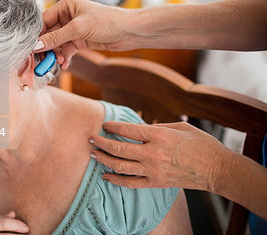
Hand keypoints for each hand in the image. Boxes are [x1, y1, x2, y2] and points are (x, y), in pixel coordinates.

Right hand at [34, 0, 134, 69]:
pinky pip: (66, 50)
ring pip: (57, 44)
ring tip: (57, 63)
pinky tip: (65, 65)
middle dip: (47, 48)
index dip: (38, 35)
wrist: (129, 32)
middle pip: (49, 33)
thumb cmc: (108, 21)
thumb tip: (37, 45)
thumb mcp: (79, 28)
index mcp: (66, 6)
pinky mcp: (80, 40)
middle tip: (43, 60)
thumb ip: (56, 37)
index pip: (44, 20)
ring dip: (56, 54)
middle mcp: (68, 16)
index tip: (33, 48)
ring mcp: (74, 29)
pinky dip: (64, 57)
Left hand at [89, 121, 234, 193]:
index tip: (104, 124)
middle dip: (101, 142)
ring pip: (120, 166)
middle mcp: (153, 153)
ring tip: (93, 154)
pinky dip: (116, 180)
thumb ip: (157, 127)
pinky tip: (105, 175)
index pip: (128, 129)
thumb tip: (139, 127)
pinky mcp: (155, 183)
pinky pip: (130, 183)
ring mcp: (153, 170)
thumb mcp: (179, 127)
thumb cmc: (200, 144)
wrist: (217, 169)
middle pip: (118, 148)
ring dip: (104, 159)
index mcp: (159, 136)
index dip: (112, 126)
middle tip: (90, 138)